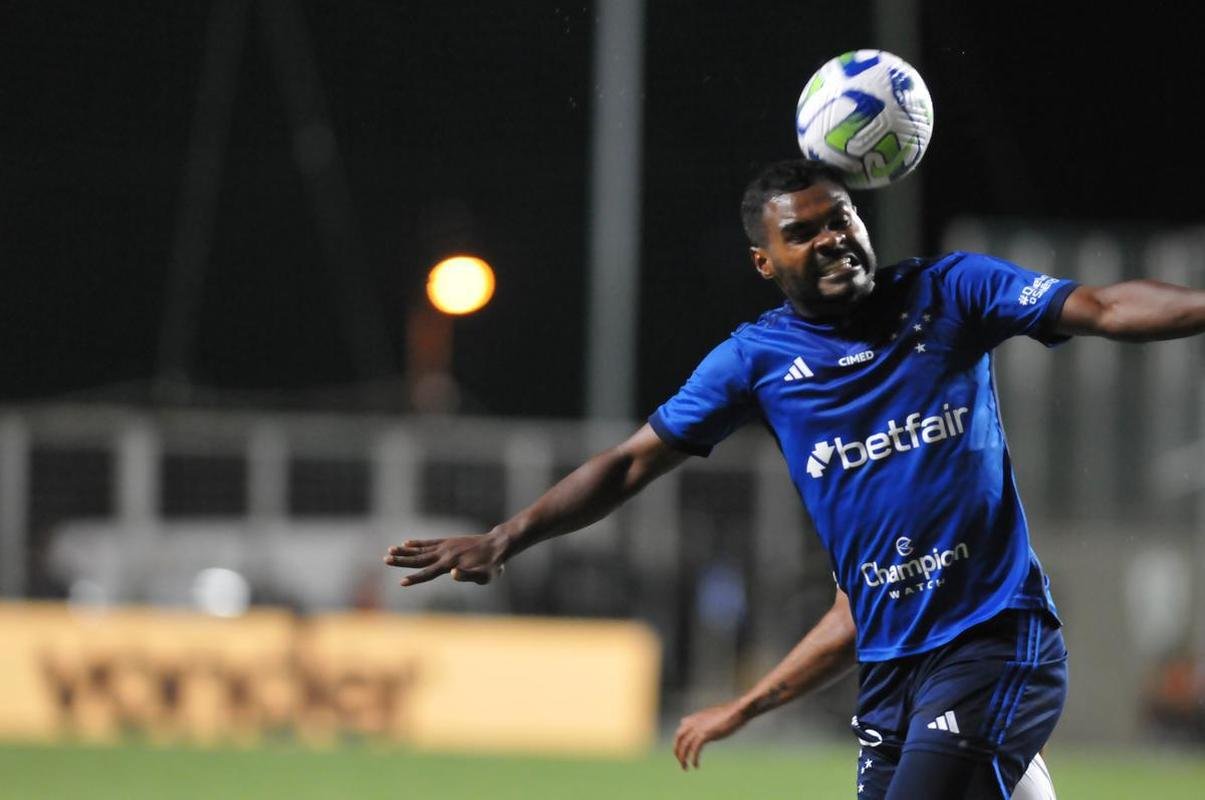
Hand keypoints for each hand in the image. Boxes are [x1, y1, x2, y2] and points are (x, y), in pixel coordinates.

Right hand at [384, 530, 508, 585]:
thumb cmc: (492, 565)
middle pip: (419, 559)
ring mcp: (446, 546)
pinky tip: (407, 542)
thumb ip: (468, 575)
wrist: (497, 544)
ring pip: (421, 550)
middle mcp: (445, 554)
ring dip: (405, 551)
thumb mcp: (485, 575)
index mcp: (450, 564)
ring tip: (390, 550)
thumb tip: (453, 574)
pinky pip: (429, 542)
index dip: (415, 579)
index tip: (401, 582)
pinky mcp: (449, 542)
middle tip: (385, 560)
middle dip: (402, 561)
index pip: (428, 573)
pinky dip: (417, 543)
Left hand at [673, 700, 745, 769]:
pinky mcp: (705, 734)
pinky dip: (694, 758)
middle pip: (679, 737)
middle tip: (681, 762)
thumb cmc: (728, 714)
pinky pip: (695, 749)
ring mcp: (698, 728)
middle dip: (677, 750)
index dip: (679, 741)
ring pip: (685, 745)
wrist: (737, 712)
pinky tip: (696, 766)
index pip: (681, 729)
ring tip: (686, 768)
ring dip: (683, 758)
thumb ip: (702, 720)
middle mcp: (694, 722)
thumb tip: (690, 723)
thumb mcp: (712, 716)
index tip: (681, 751)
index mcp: (695, 717)